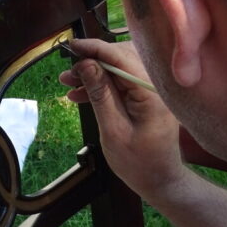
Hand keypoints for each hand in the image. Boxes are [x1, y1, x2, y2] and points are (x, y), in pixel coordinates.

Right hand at [60, 39, 188, 202]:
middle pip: (121, 58)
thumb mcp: (113, 131)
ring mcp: (152, 90)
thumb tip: (85, 64)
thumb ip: (100, 95)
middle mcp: (156, 85)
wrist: (159, 181)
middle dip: (92, 61)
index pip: (121, 57)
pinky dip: (102, 85)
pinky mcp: (146, 96)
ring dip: (94, 73)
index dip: (94, 49)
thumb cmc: (138, 163)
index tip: (71, 46)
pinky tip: (80, 94)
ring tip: (68, 82)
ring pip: (119, 68)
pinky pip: (122, 82)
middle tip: (67, 71)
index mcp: (151, 92)